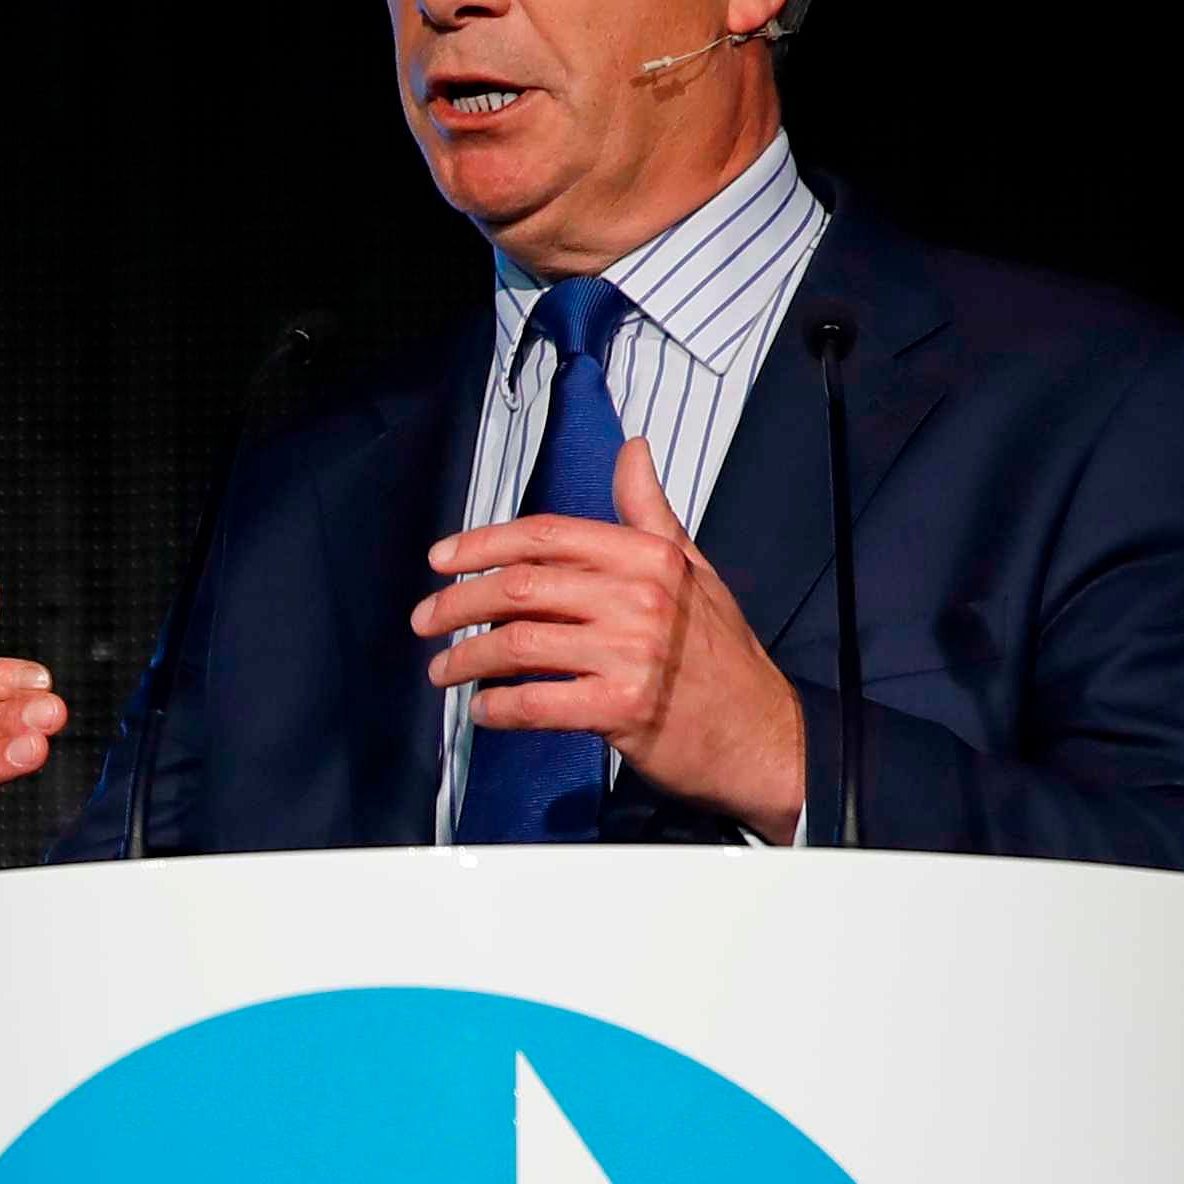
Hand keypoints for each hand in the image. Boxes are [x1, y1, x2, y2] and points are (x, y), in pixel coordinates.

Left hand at [416, 440, 807, 839]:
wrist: (760, 734)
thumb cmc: (718, 652)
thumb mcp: (691, 570)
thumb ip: (649, 514)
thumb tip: (631, 450)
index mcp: (649, 557)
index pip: (546, 536)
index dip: (482, 544)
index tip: (439, 559)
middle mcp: (638, 598)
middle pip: (519, 586)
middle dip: (456, 603)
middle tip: (424, 621)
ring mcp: (629, 653)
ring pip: (516, 644)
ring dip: (464, 658)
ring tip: (443, 670)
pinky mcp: (619, 709)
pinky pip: (534, 702)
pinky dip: (496, 707)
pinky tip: (483, 709)